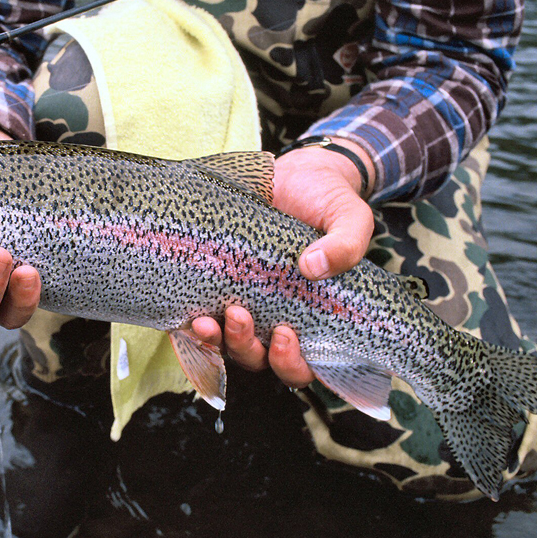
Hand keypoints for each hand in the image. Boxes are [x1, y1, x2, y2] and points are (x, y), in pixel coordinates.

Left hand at [192, 138, 375, 387]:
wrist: (295, 172)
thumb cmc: (327, 200)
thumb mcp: (350, 216)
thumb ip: (348, 243)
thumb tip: (315, 266)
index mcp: (312, 318)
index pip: (301, 365)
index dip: (291, 364)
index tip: (285, 335)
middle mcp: (273, 317)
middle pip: (256, 359)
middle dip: (245, 347)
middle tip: (240, 315)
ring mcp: (240, 303)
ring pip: (223, 345)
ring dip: (214, 341)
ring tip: (206, 320)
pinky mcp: (212, 285)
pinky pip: (195, 319)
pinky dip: (188, 328)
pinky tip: (186, 316)